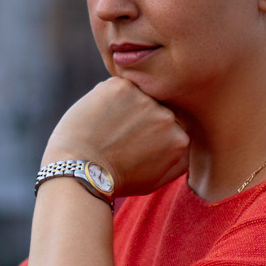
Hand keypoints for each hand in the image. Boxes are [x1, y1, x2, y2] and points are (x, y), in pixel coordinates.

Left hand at [43, 77, 188, 196]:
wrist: (80, 170)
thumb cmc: (115, 180)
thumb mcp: (155, 180)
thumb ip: (178, 162)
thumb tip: (185, 144)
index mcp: (180, 139)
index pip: (171, 124)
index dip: (150, 131)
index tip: (134, 140)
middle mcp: (167, 116)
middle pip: (156, 106)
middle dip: (139, 117)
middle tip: (117, 135)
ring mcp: (144, 99)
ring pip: (137, 93)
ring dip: (124, 105)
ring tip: (106, 127)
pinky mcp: (120, 86)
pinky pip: (117, 86)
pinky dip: (106, 97)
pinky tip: (97, 116)